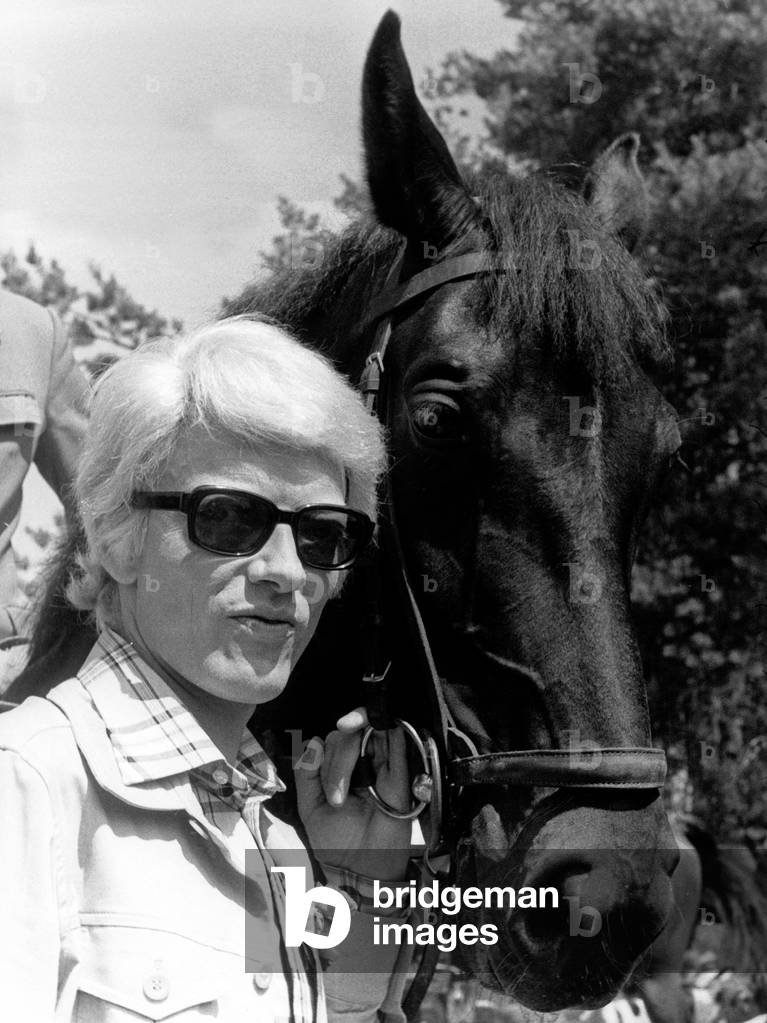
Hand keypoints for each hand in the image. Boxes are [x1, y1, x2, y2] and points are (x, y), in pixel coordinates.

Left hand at [294, 707, 411, 880]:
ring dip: (350, 746)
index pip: (332, 742)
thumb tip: (313, 741)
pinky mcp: (402, 769)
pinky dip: (381, 727)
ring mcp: (383, 764)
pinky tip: (367, 734)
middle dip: (336, 762)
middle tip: (336, 799)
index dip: (325, 755)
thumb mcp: (310, 807)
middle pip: (348, 736)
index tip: (323, 781)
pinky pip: (396, 737)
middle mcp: (362, 763)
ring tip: (344, 783)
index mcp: (340, 769)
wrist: (362, 868)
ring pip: (368, 731)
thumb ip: (307, 775)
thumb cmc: (336, 841)